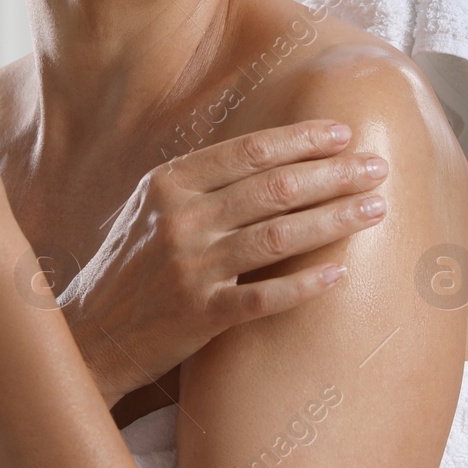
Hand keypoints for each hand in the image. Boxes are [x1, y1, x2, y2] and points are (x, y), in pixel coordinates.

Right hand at [55, 121, 389, 405]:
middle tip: (378, 168)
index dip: (302, 140)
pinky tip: (339, 275)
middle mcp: (181, 219)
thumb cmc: (129, 265)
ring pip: (278, 236)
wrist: (90, 333)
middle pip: (273, 188)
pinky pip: (263, 298)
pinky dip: (303, 285)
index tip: (344, 134)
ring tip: (375, 208)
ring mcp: (191, 268)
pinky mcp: (200, 315)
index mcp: (170, 184)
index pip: (249, 151)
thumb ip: (201, 180)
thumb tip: (269, 151)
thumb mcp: (150, 206)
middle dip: (334, 174)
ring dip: (334, 219)